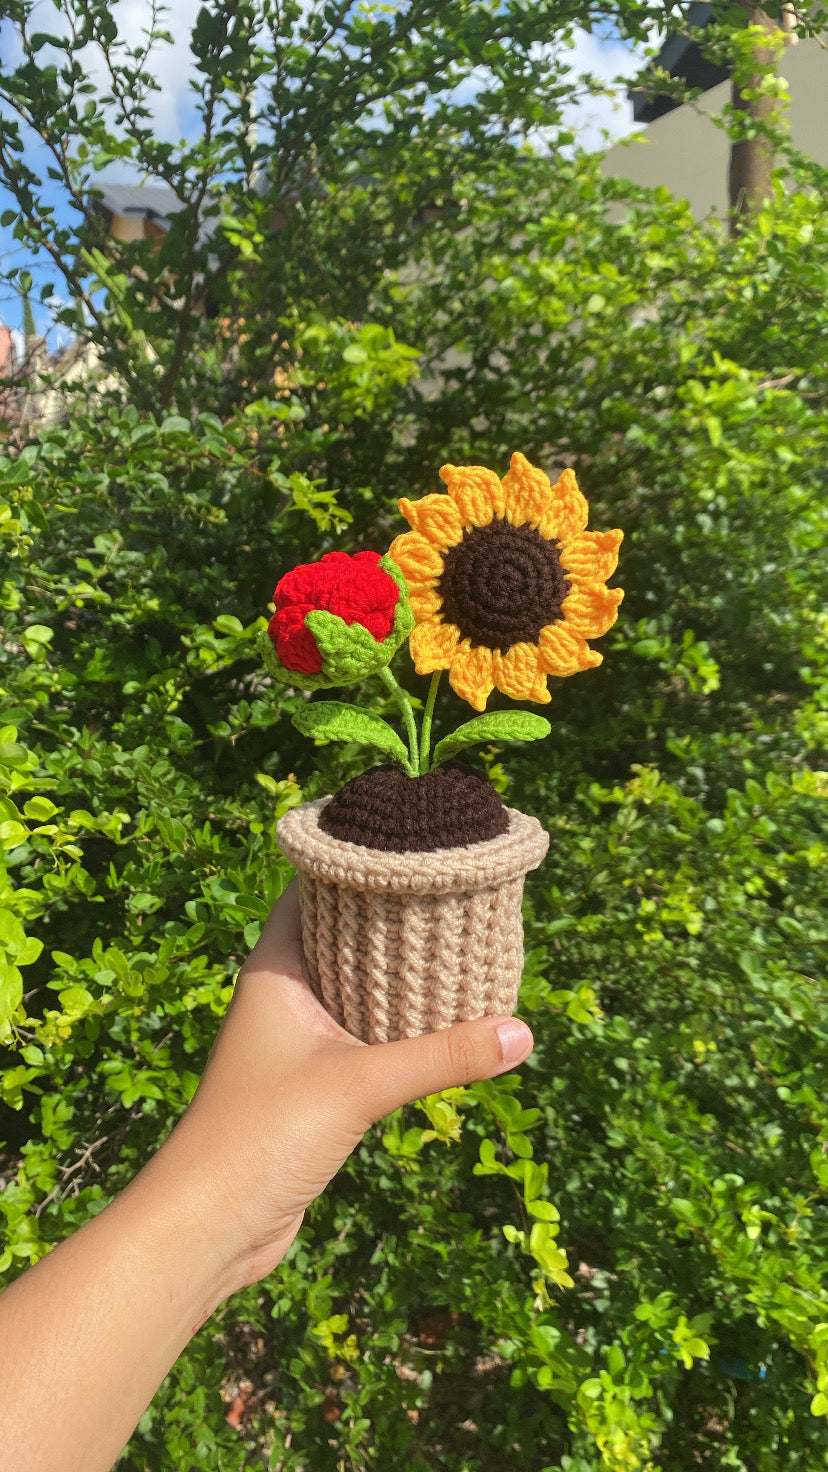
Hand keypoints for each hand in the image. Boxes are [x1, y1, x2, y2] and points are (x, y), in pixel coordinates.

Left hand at [158, 879, 533, 1291]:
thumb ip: (440, 1057)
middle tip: (455, 899)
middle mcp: (282, 998)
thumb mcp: (358, 1087)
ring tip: (463, 955)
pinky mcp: (311, 1088)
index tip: (411, 847)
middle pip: (341, 938)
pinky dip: (398, 1030)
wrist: (208, 1228)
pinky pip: (363, 1040)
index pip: (311, 891)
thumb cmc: (258, 1138)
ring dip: (400, 981)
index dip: (355, 866)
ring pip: (355, 992)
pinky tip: (444, 1028)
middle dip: (392, 922)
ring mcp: (295, 1044)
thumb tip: (522, 1032)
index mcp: (275, 971)